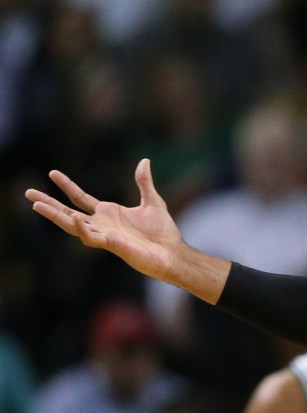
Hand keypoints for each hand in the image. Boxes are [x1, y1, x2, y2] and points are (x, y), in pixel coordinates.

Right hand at [26, 159, 184, 282]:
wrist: (173, 252)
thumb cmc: (162, 231)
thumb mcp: (153, 201)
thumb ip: (144, 182)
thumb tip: (144, 161)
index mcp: (108, 213)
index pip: (81, 198)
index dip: (67, 186)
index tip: (52, 173)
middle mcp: (102, 225)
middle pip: (68, 213)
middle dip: (49, 204)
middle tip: (28, 194)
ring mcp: (105, 235)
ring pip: (73, 226)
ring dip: (56, 217)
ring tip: (38, 206)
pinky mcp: (113, 245)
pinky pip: (92, 237)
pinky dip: (82, 229)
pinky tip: (76, 218)